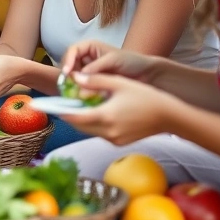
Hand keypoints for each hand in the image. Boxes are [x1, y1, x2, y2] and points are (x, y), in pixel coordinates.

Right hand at [60, 40, 160, 84]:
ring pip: (74, 77)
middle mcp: (86, 59)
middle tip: (69, 86)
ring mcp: (89, 72)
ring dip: (74, 84)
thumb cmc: (132, 62)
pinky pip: (82, 86)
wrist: (146, 75)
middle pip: (69, 65)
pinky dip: (82, 91)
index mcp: (89, 47)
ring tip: (77, 92)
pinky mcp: (93, 84)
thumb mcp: (113, 60)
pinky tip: (85, 96)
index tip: (67, 72)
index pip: (72, 51)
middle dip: (68, 75)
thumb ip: (96, 66)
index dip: (67, 60)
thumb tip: (79, 76)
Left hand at [61, 72, 178, 145]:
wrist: (169, 117)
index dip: (62, 112)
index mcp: (105, 117)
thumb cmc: (146, 97)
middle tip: (61, 105)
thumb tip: (75, 77)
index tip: (50, 106)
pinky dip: (94, 125)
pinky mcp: (120, 143)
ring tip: (77, 107)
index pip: (75, 117)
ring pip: (89, 131)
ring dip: (82, 121)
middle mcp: (107, 132)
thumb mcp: (119, 83)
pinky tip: (95, 113)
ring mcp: (114, 140)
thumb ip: (95, 80)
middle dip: (70, 116)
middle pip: (80, 126)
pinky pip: (100, 134)